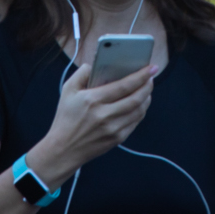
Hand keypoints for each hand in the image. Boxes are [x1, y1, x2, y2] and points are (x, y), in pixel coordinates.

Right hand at [33, 60, 156, 176]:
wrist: (64, 149)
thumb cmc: (65, 118)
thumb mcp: (67, 91)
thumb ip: (81, 73)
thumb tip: (95, 64)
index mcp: (93, 100)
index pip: (124, 85)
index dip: (141, 76)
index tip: (151, 68)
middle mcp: (105, 114)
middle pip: (136, 98)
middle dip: (148, 85)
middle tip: (151, 77)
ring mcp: (113, 128)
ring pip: (139, 111)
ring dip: (146, 98)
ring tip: (146, 89)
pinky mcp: (117, 139)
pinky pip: (135, 122)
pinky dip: (141, 111)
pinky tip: (140, 104)